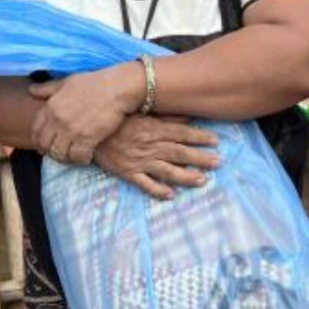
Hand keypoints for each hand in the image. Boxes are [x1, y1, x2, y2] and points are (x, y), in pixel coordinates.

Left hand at [28, 62, 143, 163]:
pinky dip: (80, 159)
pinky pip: (77, 156)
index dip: (39, 140)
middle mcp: (58, 120)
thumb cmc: (94, 82)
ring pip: (59, 153)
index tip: (46, 145)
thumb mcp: (67, 82)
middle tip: (60, 153)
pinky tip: (86, 157)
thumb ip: (48, 88)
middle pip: (46, 145)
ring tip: (72, 157)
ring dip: (65, 158)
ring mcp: (72, 130)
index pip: (36, 130)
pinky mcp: (87, 138)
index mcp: (51, 106)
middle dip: (50, 151)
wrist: (116, 88)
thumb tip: (31, 90)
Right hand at [94, 116, 219, 199]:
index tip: (215, 141)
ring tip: (202, 180)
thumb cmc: (118, 121)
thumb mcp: (142, 113)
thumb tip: (187, 115)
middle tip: (218, 162)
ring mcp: (139, 161)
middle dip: (200, 158)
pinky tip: (171, 195)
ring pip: (166, 170)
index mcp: (153, 129)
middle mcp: (149, 145)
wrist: (90, 134)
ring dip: (186, 176)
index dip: (199, 137)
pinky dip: (158, 190)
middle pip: (179, 152)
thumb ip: (165, 115)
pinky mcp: (128, 173)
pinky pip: (145, 184)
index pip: (181, 133)